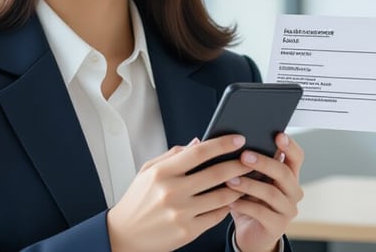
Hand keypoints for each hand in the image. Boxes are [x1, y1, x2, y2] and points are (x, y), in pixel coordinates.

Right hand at [106, 135, 250, 251]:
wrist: (124, 236)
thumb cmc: (137, 202)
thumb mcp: (147, 172)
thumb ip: (173, 155)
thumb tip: (198, 142)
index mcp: (162, 173)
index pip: (198, 152)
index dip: (222, 144)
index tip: (238, 139)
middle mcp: (172, 192)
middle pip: (216, 173)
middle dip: (239, 164)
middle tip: (251, 159)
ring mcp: (181, 213)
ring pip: (222, 196)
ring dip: (238, 186)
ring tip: (245, 179)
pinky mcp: (187, 231)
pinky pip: (216, 215)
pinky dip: (227, 206)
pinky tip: (231, 199)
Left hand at [227, 133, 304, 251]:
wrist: (251, 234)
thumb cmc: (251, 202)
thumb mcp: (252, 181)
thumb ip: (249, 164)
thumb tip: (230, 142)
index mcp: (290, 176)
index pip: (297, 157)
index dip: (289, 146)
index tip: (278, 135)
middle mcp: (293, 192)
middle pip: (284, 172)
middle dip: (263, 162)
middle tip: (243, 156)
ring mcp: (287, 210)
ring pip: (271, 193)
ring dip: (249, 185)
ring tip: (230, 180)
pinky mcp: (277, 226)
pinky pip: (261, 212)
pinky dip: (243, 205)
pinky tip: (230, 201)